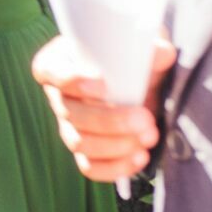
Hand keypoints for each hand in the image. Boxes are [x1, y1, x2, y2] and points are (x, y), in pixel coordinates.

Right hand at [32, 35, 172, 182]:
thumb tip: (163, 53)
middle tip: (145, 117)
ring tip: (149, 136)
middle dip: (109, 120)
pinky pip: (89, 167)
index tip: (103, 84)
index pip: (49, 70)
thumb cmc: (133, 57)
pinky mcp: (86, 150)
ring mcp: (69, 125)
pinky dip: (115, 167)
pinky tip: (140, 157)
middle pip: (70, 113)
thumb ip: (150, 46)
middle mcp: (59, 96)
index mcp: (60, 62)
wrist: (145, 82)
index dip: (70, 80)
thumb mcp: (141, 44)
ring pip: (79, 142)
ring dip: (116, 144)